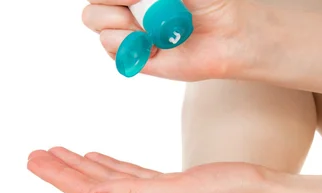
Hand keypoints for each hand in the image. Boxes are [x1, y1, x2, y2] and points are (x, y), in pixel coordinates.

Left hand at [27, 147, 277, 192]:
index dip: (59, 178)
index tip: (34, 160)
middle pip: (90, 189)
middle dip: (61, 172)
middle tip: (34, 155)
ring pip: (107, 181)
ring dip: (80, 167)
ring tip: (56, 153)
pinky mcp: (168, 189)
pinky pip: (128, 176)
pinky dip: (108, 166)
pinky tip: (95, 157)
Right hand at [82, 0, 265, 80]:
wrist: (229, 36)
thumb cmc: (209, 3)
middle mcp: (125, 8)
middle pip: (92, 6)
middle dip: (113, 4)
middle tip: (141, 5)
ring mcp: (127, 32)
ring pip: (97, 25)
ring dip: (124, 25)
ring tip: (154, 29)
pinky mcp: (133, 57)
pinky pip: (113, 50)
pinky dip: (132, 46)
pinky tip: (155, 47)